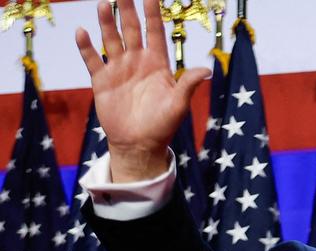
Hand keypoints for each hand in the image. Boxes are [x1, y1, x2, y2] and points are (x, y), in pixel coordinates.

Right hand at [75, 0, 209, 181]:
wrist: (139, 145)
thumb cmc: (162, 125)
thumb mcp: (179, 105)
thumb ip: (189, 84)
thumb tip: (207, 70)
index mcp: (157, 64)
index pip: (154, 32)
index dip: (152, 13)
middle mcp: (137, 62)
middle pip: (131, 30)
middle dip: (127, 10)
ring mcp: (119, 70)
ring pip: (111, 40)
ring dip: (107, 23)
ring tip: (103, 4)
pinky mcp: (102, 82)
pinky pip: (92, 60)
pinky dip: (86, 47)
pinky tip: (82, 32)